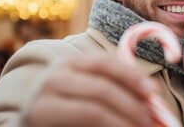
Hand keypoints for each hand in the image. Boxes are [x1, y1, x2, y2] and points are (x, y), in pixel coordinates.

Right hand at [27, 54, 156, 126]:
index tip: (153, 91)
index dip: (131, 75)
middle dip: (131, 106)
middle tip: (150, 121)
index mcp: (70, 63)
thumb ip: (115, 86)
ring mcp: (43, 103)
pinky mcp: (39, 122)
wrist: (31, 118)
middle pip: (102, 89)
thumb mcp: (88, 86)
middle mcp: (54, 78)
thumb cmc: (69, 102)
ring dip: (122, 123)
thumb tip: (152, 98)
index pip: (105, 63)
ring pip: (93, 112)